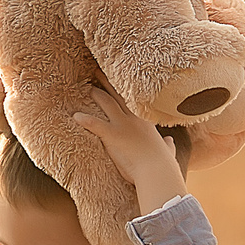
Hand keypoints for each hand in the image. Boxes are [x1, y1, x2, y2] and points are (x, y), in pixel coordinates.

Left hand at [72, 86, 188, 215]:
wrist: (157, 172)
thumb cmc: (162, 165)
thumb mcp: (167, 151)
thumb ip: (167, 145)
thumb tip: (169, 141)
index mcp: (145, 122)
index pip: (133, 101)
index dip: (124, 90)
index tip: (119, 82)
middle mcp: (133, 119)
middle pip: (118, 95)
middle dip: (108, 82)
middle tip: (98, 72)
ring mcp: (123, 125)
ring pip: (106, 102)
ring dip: (96, 94)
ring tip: (87, 88)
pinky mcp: (112, 135)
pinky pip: (95, 123)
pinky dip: (85, 119)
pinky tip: (75, 116)